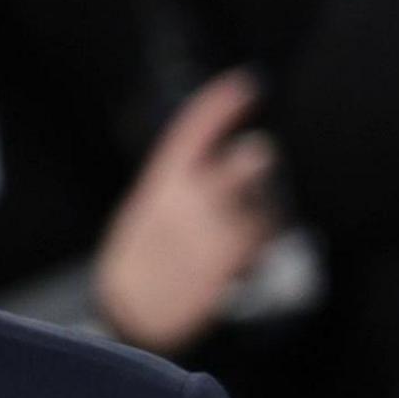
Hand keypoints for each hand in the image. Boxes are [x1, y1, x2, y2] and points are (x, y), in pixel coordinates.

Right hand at [96, 72, 281, 354]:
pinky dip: (266, 239)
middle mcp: (190, 199)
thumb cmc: (141, 260)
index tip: (248, 83)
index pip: (196, 128)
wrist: (132, 314)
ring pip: (266, 203)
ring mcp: (214, 228)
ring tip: (247, 225)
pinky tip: (250, 252)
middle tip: (262, 159)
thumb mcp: (148, 211)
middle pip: (246, 162)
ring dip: (266, 207)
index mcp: (162, 182)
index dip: (223, 102)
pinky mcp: (234, 259)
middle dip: (258, 162)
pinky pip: (267, 237)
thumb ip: (182, 183)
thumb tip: (216, 158)